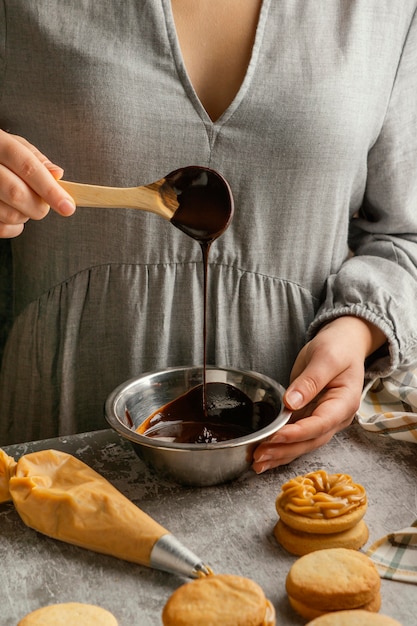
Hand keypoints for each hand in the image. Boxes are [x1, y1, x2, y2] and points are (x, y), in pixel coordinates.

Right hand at [0, 130, 75, 237]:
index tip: (68, 207)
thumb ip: (37, 160)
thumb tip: (58, 174)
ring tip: (22, 203)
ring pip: (9, 214)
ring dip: (25, 215)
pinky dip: (14, 227)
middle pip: (17, 194)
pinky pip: (0, 229)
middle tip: (43, 205)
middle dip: (39, 206)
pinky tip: (12, 212)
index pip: (28, 167)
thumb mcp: (15, 146)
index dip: (50, 190)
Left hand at [252, 316, 385, 472]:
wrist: (345, 344)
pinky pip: (297, 437)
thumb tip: (291, 403)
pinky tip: (265, 455)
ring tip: (257, 462)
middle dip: (284, 450)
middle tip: (259, 456)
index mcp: (344, 403)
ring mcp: (324, 420)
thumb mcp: (326, 358)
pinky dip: (281, 447)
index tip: (275, 437)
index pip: (320, 423)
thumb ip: (310, 381)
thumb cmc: (338, 348)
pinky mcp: (311, 418)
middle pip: (310, 440)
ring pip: (303, 444)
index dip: (297, 433)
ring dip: (280, 454)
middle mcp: (336, 417)